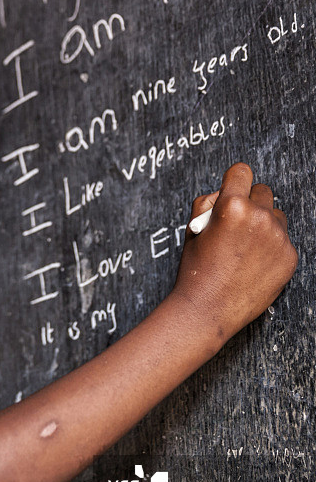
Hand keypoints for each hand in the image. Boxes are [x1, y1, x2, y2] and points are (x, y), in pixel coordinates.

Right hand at [172, 162, 296, 338]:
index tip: (232, 188)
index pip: (241, 172)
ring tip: (243, 247)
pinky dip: (270, 247)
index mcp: (231, 206)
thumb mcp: (192, 231)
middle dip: (249, 202)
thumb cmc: (196, 271)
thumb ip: (207, 206)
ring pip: (276, 215)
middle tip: (235, 223)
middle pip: (262, 191)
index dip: (233, 180)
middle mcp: (259, 217)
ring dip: (263, 224)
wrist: (207, 309)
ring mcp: (278, 237)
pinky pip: (283, 240)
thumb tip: (223, 195)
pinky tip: (253, 263)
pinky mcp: (289, 256)